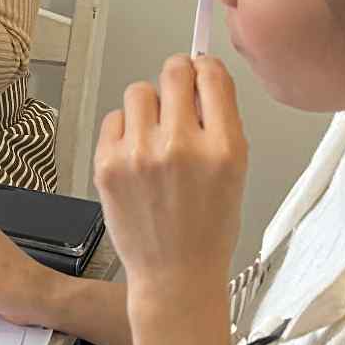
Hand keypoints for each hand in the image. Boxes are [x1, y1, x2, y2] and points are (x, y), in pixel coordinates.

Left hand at [94, 56, 247, 307]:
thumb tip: (201, 78)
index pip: (212, 75)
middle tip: (176, 97)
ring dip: (149, 106)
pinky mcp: (108, 164)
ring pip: (139, 91)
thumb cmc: (207, 230)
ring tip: (155, 136)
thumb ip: (220, 123)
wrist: (174, 276)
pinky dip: (124, 131)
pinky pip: (114, 118)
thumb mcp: (236, 173)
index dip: (205, 68)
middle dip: (177, 78)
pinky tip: (136, 156)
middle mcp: (181, 146)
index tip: (200, 72)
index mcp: (223, 148)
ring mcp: (140, 154)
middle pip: (173, 71)